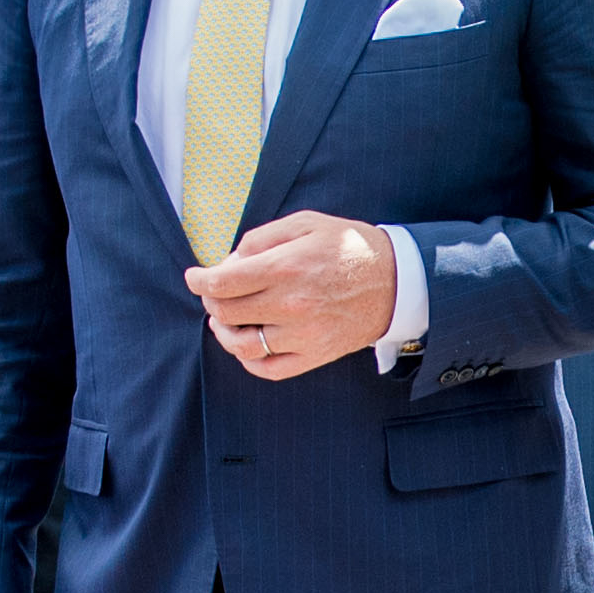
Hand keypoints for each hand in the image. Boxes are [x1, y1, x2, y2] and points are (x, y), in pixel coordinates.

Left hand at [187, 213, 399, 377]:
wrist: (398, 281)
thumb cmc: (349, 247)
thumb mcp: (306, 224)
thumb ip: (261, 238)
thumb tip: (229, 261)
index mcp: (285, 267)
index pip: (222, 283)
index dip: (199, 281)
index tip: (195, 278)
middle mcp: (291, 304)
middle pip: (226, 313)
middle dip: (212, 301)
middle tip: (215, 294)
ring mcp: (303, 334)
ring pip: (242, 345)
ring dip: (224, 332)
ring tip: (225, 321)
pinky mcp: (315, 355)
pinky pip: (269, 369)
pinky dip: (249, 360)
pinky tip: (247, 344)